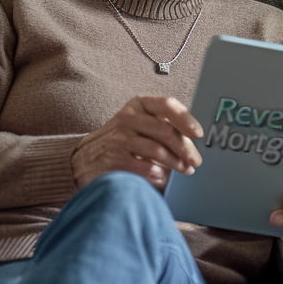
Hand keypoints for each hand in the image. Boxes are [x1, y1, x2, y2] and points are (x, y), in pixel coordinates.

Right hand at [70, 95, 202, 189]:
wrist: (84, 159)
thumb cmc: (121, 141)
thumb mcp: (139, 124)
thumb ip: (162, 125)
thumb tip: (194, 139)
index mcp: (139, 105)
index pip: (167, 105)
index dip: (186, 119)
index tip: (198, 134)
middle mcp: (128, 118)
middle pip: (165, 131)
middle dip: (185, 148)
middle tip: (196, 161)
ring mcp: (119, 138)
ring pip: (157, 150)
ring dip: (175, 163)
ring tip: (185, 170)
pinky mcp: (113, 158)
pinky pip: (144, 167)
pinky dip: (158, 174)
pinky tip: (163, 178)